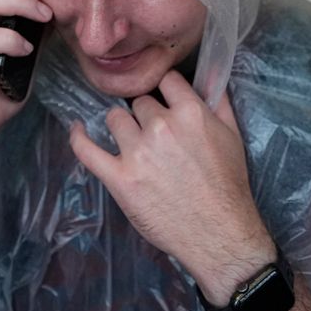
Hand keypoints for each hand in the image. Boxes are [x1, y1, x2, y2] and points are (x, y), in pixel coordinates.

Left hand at [69, 72, 274, 304]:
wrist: (217, 233)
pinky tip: (78, 128)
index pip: (165, 80)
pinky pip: (87, 150)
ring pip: (114, 119)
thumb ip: (219, 102)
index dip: (165, 90)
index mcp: (190, 113)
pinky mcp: (118, 178)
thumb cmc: (228, 185)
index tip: (165, 100)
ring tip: (132, 143)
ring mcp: (136, 153)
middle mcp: (161, 127)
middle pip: (139, 103)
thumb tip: (207, 77)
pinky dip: (78, 137)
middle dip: (147, 116)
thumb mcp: (233, 135)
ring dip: (123, 127)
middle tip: (157, 137)